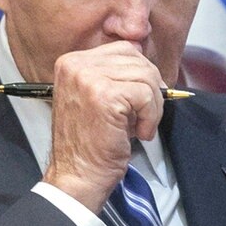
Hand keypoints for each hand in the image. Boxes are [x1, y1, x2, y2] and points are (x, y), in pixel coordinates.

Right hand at [43, 42, 164, 211]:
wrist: (78, 175)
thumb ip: (115, 76)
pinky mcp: (104, 96)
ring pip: (145, 76)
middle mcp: (76, 65)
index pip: (123, 49)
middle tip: (145, 115)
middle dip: (151, 88)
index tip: (143, 97)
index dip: (141, 73)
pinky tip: (139, 132)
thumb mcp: (97, 98)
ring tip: (140, 126)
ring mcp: (88, 78)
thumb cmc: (90, 144)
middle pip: (137, 59)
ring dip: (153, 106)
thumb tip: (149, 67)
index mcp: (72, 62)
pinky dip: (151, 117)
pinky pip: (146, 95)